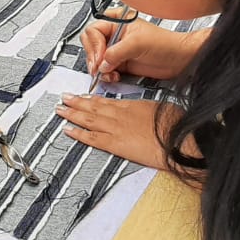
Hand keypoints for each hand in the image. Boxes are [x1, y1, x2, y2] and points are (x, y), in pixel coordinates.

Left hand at [55, 95, 198, 168]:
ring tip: (59, 109)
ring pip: (88, 119)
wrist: (180, 141)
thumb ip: (149, 109)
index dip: (91, 98)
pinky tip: (67, 130)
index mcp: (131, 105)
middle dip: (76, 102)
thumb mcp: (162, 109)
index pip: (106, 101)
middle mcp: (120, 114)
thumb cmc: (176, 126)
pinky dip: (77, 133)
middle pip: (93, 107)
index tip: (81, 96)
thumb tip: (148, 110)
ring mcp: (115, 128)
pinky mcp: (115, 144)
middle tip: (63, 97)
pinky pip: (91, 138)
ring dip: (71, 113)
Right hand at [80, 18, 208, 83]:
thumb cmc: (165, 44)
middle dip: (93, 58)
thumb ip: (116, 52)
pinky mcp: (120, 63)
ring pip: (95, 59)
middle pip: (90, 45)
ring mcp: (116, 50)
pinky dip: (106, 76)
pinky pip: (104, 70)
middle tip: (99, 67)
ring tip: (110, 74)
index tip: (100, 57)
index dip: (94, 45)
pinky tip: (114, 77)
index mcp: (117, 21)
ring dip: (100, 69)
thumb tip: (101, 63)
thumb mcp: (138, 43)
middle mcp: (115, 35)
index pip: (93, 30)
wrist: (179, 60)